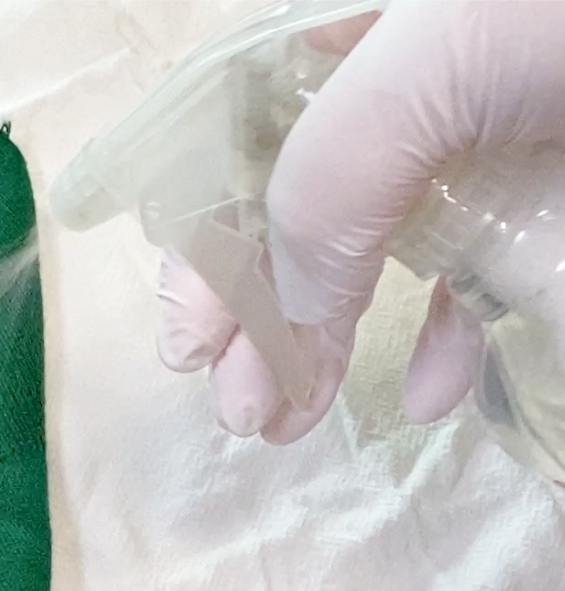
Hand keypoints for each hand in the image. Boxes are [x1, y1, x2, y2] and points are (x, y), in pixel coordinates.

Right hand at [158, 1, 564, 442]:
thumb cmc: (559, 12)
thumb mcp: (426, 62)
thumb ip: (325, 185)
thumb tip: (280, 320)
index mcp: (340, 41)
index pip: (232, 150)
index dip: (202, 251)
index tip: (191, 350)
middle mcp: (394, 94)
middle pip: (290, 218)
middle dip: (257, 318)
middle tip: (241, 409)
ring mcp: (475, 149)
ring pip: (372, 260)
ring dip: (326, 346)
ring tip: (294, 421)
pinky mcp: (540, 202)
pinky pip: (477, 278)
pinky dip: (450, 343)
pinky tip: (437, 394)